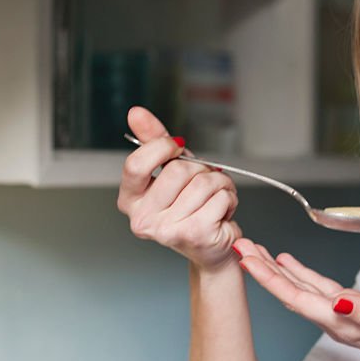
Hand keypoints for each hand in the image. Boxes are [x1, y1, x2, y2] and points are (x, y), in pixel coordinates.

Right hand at [117, 106, 240, 270]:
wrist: (211, 247)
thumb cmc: (191, 206)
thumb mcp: (170, 170)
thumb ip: (153, 141)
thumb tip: (136, 113)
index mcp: (130, 200)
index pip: (136, 163)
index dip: (162, 148)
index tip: (177, 146)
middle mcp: (143, 219)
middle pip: (178, 170)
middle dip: (201, 170)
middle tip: (204, 185)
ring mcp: (168, 230)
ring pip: (204, 182)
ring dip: (220, 185)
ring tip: (215, 199)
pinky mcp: (195, 234)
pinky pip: (220, 197)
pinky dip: (229, 198)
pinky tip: (222, 212)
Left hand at [235, 238, 359, 360]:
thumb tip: (339, 301)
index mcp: (341, 321)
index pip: (296, 297)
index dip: (269, 278)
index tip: (247, 260)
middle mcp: (334, 319)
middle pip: (289, 292)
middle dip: (262, 269)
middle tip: (239, 245)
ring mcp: (339, 314)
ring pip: (298, 288)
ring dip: (274, 269)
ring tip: (253, 250)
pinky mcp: (348, 308)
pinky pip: (316, 288)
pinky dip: (299, 273)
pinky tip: (287, 261)